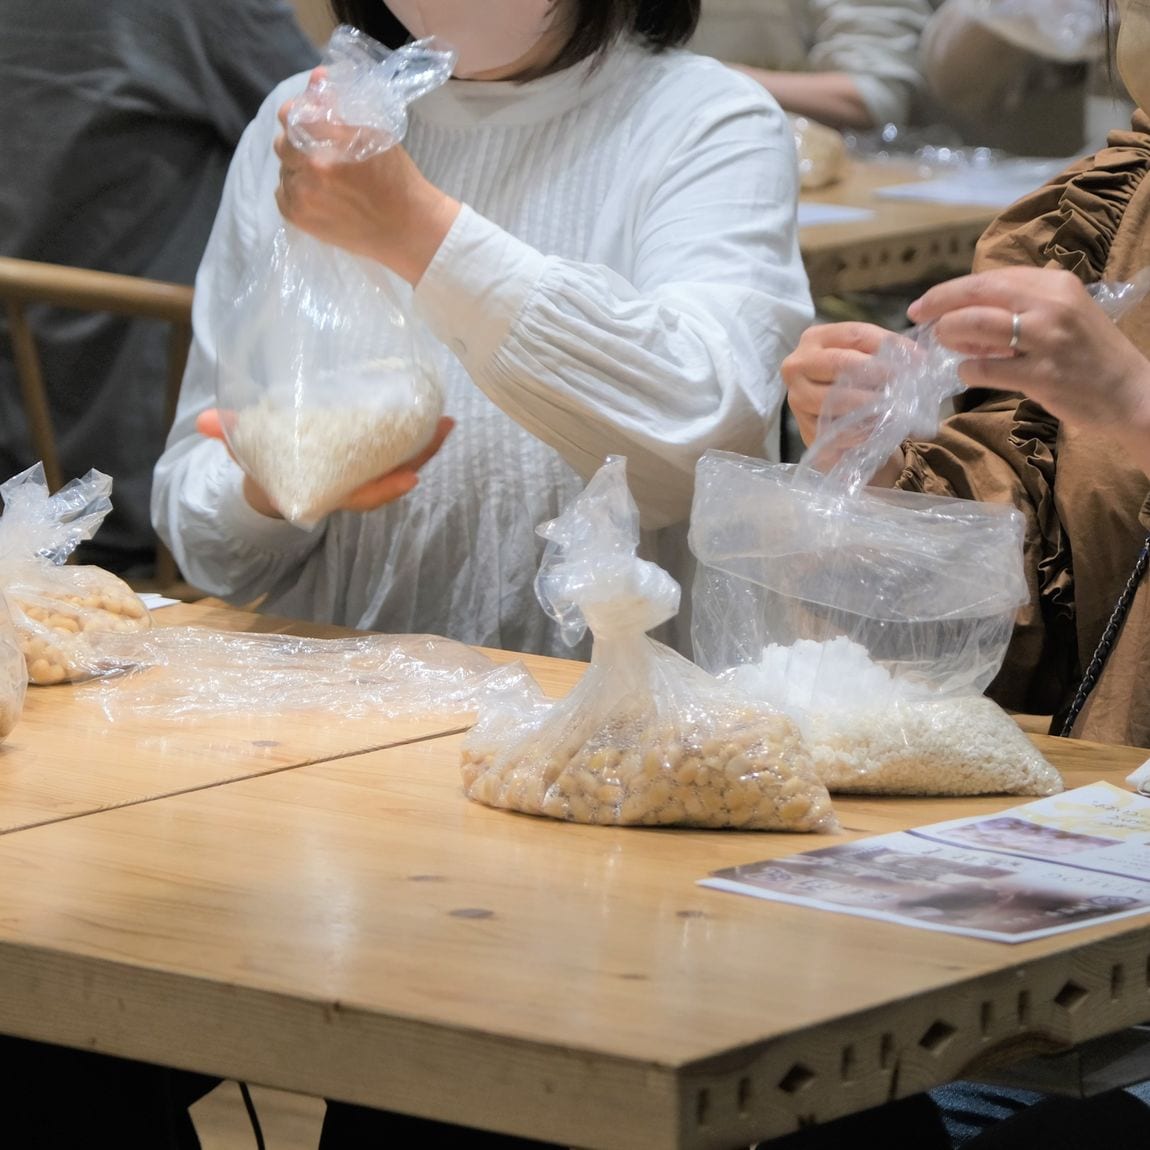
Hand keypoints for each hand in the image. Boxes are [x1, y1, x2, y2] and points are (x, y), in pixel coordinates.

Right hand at [196, 409, 455, 518]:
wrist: (270, 479)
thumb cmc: (261, 466)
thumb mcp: (244, 453)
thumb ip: (228, 437)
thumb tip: (206, 422)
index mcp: (324, 490)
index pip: (360, 496)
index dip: (385, 491)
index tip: (410, 479)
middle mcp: (348, 485)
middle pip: (391, 477)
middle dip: (419, 459)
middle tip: (444, 430)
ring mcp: (361, 473)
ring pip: (401, 464)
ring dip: (426, 446)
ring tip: (449, 421)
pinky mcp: (369, 457)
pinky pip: (398, 451)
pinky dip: (417, 438)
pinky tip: (435, 418)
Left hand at [273, 78, 460, 284]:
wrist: (407, 228)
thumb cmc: (395, 178)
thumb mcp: (373, 133)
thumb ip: (338, 106)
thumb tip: (316, 77)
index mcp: (331, 143)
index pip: (291, 116)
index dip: (296, 113)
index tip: (306, 118)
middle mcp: (312, 170)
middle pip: (282, 144)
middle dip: (296, 144)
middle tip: (319, 153)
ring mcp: (303, 197)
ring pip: (283, 170)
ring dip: (297, 169)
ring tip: (323, 178)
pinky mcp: (300, 219)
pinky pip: (282, 195)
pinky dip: (295, 191)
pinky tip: (317, 194)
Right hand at [780, 320, 907, 482]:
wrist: (834, 421)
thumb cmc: (853, 383)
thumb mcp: (866, 358)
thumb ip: (887, 351)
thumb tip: (918, 357)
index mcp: (815, 339)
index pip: (854, 334)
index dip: (888, 344)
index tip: (918, 358)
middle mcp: (797, 365)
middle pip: (840, 363)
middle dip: (878, 373)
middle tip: (905, 382)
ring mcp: (797, 399)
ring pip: (834, 399)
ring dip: (869, 404)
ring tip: (894, 407)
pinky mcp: (804, 429)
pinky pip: (834, 430)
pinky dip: (859, 431)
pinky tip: (878, 430)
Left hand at [908, 267, 1149, 436]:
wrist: (1130, 392)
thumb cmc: (1089, 354)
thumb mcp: (1062, 314)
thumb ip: (1020, 307)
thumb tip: (966, 311)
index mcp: (1055, 284)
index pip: (990, 278)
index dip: (952, 289)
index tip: (929, 301)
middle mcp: (1051, 305)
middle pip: (977, 293)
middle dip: (939, 302)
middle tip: (917, 314)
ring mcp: (1046, 340)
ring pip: (976, 325)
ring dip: (950, 334)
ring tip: (943, 342)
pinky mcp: (1041, 375)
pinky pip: (984, 369)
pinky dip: (967, 370)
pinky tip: (967, 372)